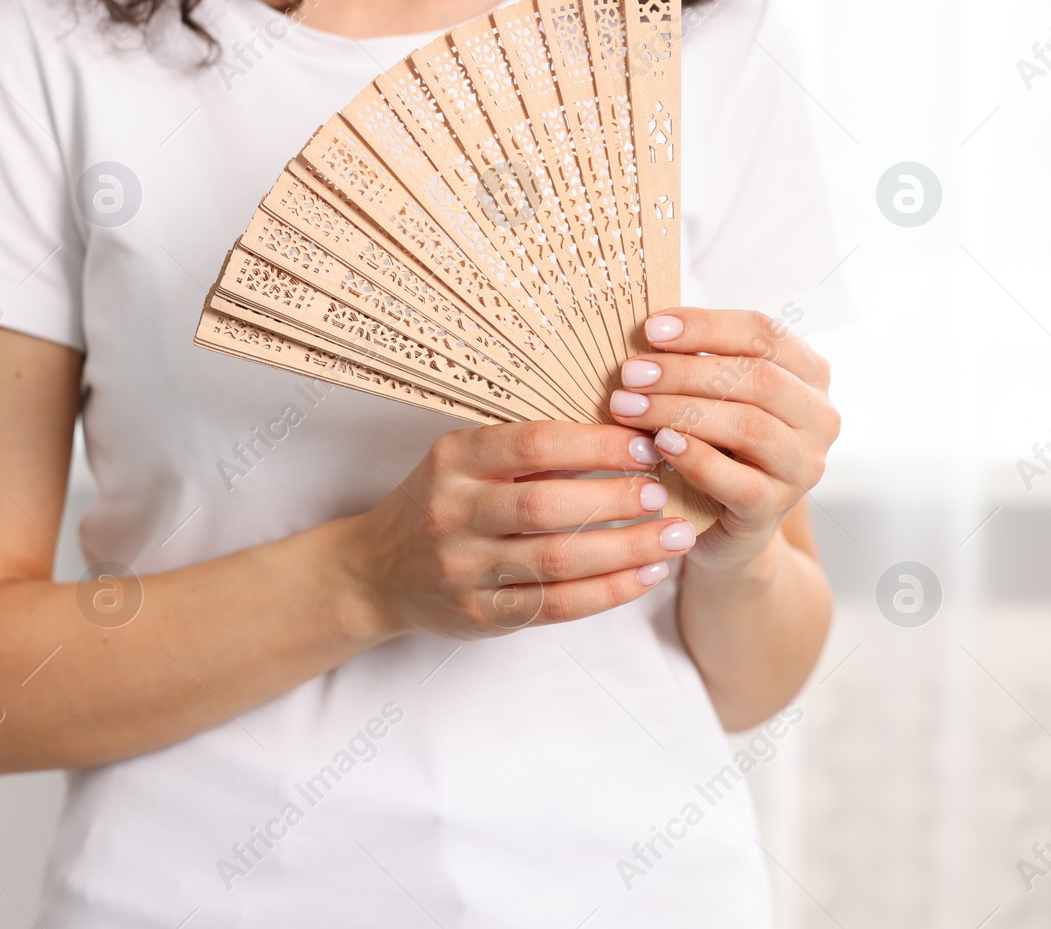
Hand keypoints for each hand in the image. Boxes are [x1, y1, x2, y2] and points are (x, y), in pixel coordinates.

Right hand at [338, 421, 701, 638]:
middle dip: (615, 498)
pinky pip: (555, 605)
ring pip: (556, 560)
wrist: (377, 572)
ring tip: (673, 536)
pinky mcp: (480, 615)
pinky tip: (645, 575)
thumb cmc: (437, 504)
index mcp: (453, 460)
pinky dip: (608, 591)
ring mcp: (463, 569)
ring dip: (626, 548)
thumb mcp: (463, 462)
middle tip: (662, 492)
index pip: (533, 444)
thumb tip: (622, 435)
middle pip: (546, 505)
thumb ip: (525, 452)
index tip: (644, 444)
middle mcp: (453, 513)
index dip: (596, 444)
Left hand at [607, 308, 840, 576]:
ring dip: (680, 410)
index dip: (707, 326)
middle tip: (631, 373)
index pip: (764, 334)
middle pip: (757, 378)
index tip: (652, 327)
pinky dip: (696, 458)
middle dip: (685, 371)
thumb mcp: (712, 396)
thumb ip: (697, 362)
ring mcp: (803, 466)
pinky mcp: (774, 508)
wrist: (722, 526)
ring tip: (629, 406)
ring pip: (748, 425)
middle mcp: (818, 418)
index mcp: (808, 374)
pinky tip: (661, 444)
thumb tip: (648, 330)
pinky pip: (737, 481)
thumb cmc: (714, 444)